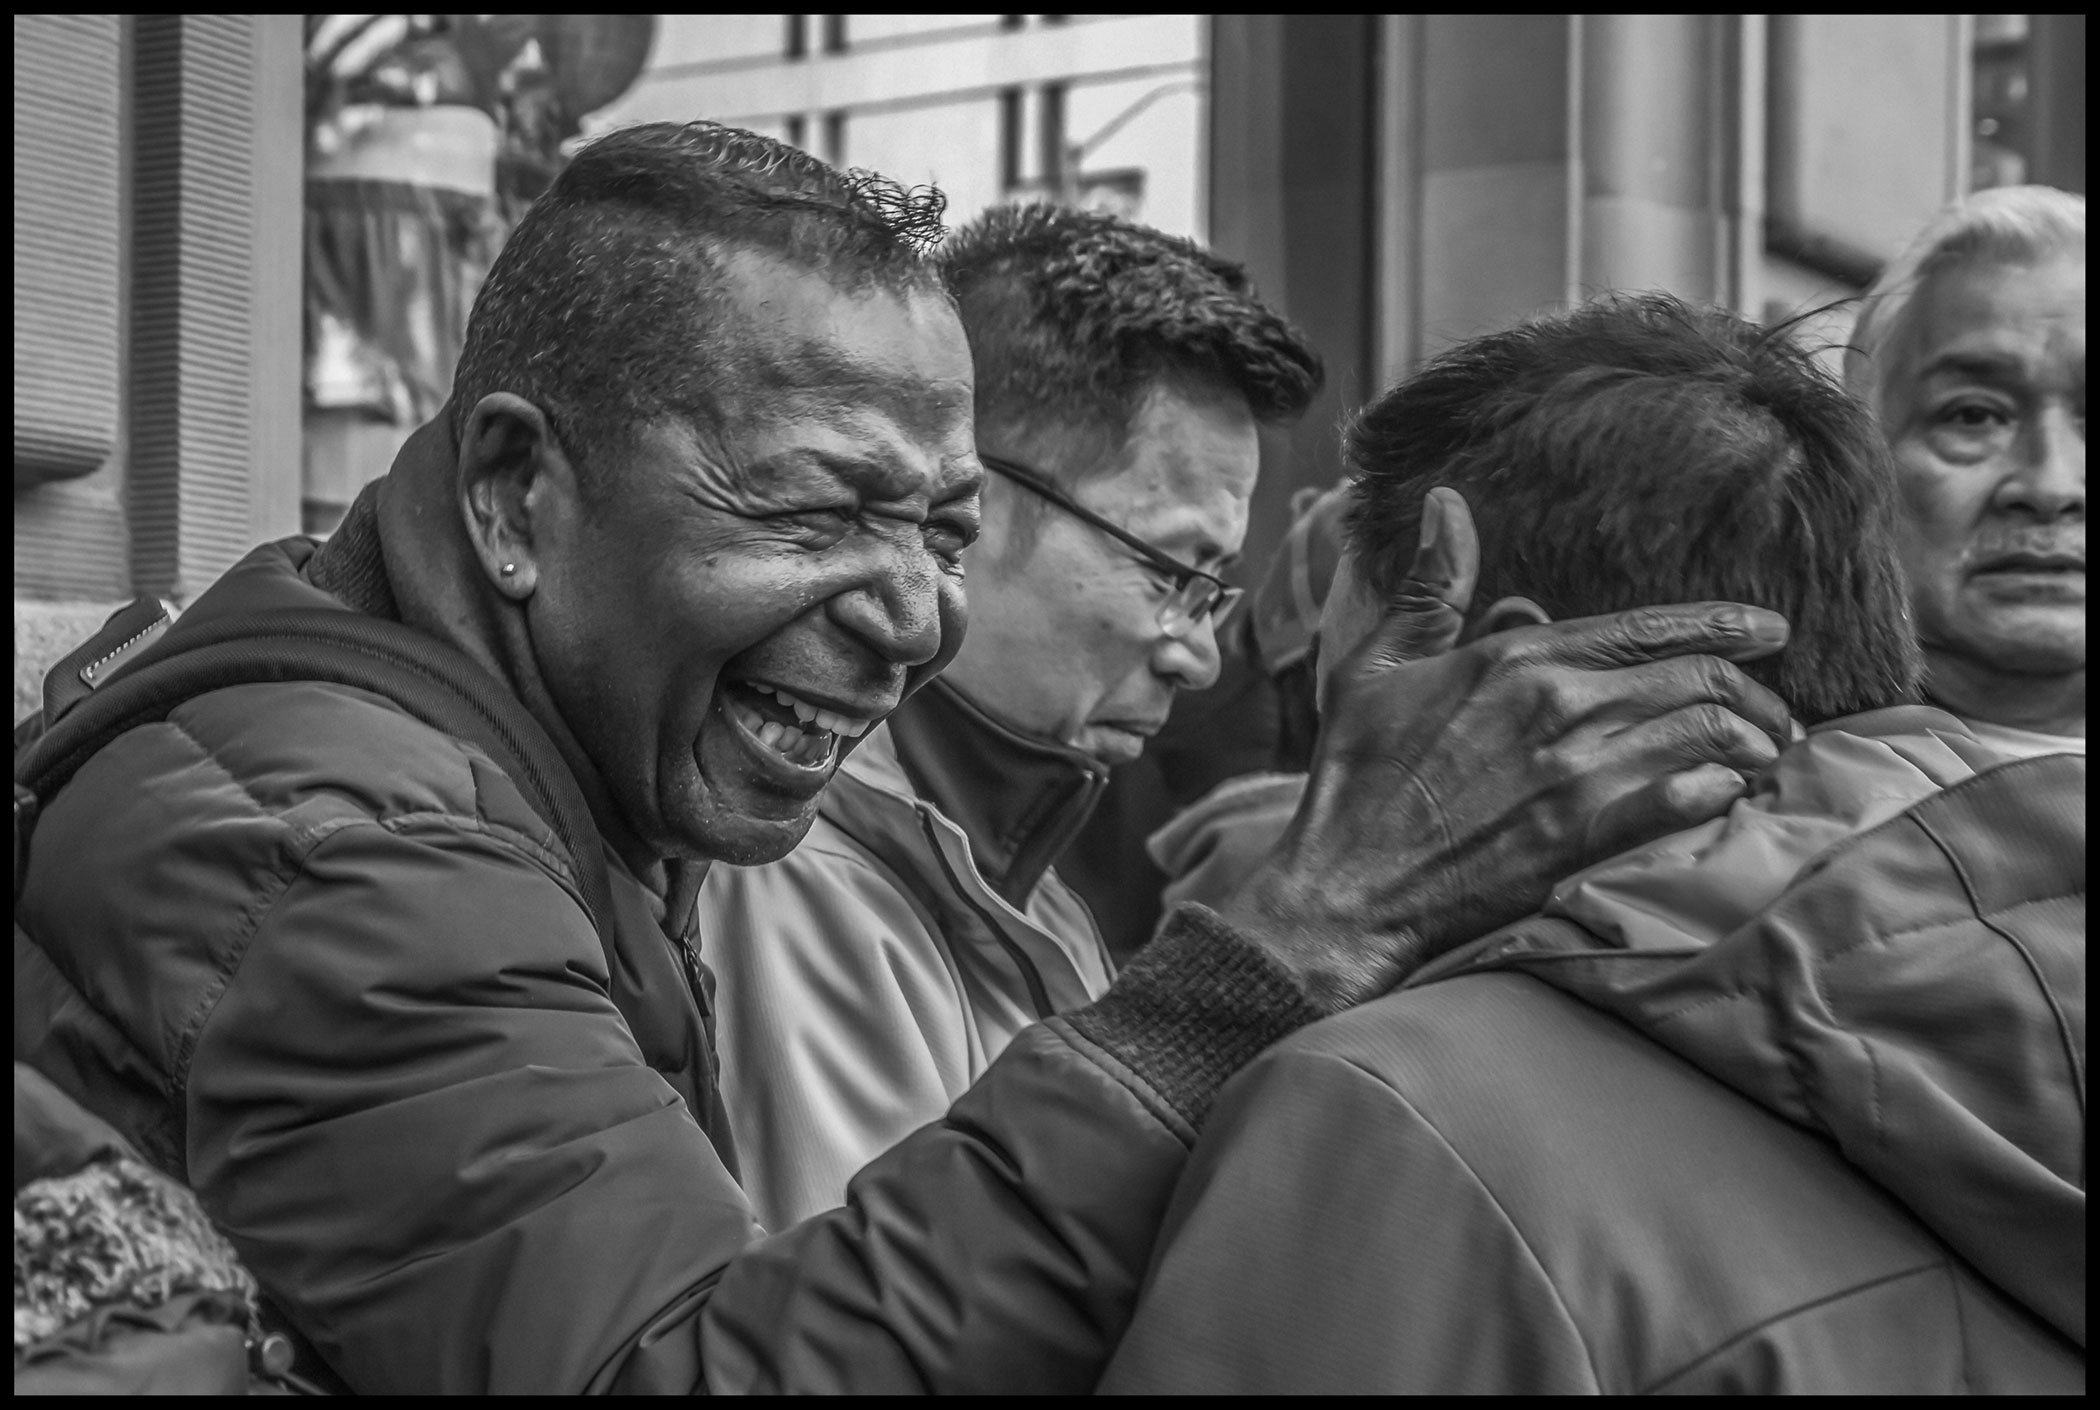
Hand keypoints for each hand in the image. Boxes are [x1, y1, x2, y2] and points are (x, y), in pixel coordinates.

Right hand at [1222, 490, 1795, 1012]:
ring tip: (1766, 755)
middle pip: (1697, 679)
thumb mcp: (1377, 664)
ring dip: (1752, 742)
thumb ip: (1430, 585)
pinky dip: (1720, 792)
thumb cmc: (1356, 776)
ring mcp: (1574, 775)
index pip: (1648, 627)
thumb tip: (1445, 502)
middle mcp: (1558, 706)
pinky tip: (1730, 795)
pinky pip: (1682, 803)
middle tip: (1778, 711)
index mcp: (1517, 657)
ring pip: (1706, 735)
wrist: (1344, 885)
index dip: (1724, 624)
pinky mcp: (1580, 841)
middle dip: (1755, 691)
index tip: (1772, 630)